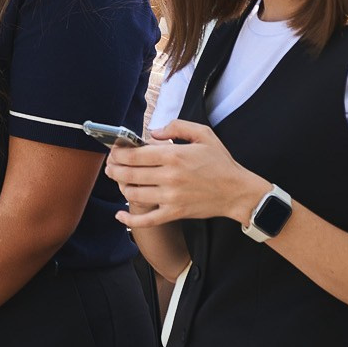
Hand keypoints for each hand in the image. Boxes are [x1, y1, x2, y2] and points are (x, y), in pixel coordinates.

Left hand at [104, 120, 265, 226]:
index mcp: (174, 155)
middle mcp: (169, 176)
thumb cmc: (220, 162)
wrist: (237, 191)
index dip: (118, 153)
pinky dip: (130, 219)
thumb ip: (176, 127)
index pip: (135, 154)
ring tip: (117, 181)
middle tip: (110, 166)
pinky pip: (146, 219)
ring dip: (120, 187)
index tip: (114, 151)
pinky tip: (120, 215)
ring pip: (133, 194)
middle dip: (114, 169)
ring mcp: (171, 197)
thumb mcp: (203, 134)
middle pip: (129, 174)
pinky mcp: (174, 213)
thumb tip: (152, 132)